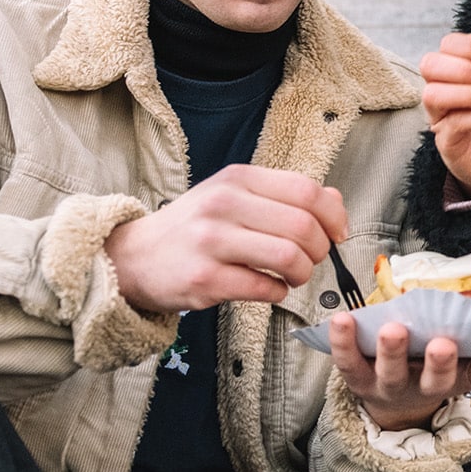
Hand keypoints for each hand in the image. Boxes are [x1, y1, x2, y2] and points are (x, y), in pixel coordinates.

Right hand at [104, 164, 344, 313]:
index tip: (337, 234)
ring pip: (288, 257)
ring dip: (302, 274)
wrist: (133, 257)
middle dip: (319, 251)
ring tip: (291, 277)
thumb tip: (336, 203)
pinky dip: (277, 292)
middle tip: (311, 261)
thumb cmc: (193, 228)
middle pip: (303, 227)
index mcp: (237, 179)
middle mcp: (223, 204)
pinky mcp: (204, 278)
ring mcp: (211, 241)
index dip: (333, 216)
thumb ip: (284, 196)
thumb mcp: (234, 196)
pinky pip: (264, 288)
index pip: (307, 190)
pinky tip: (268, 288)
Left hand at [326, 314, 470, 431]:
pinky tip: (343, 320)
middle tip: (444, 344)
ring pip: (388, 373)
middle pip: (431, 381)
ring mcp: (385, 384)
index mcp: (450, 383)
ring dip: (391, 351)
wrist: (388, 402)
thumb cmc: (430, 372)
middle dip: (439, 363)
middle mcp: (418, 388)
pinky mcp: (355, 376)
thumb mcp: (463, 370)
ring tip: (393, 329)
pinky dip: (343, 341)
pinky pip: (347, 360)